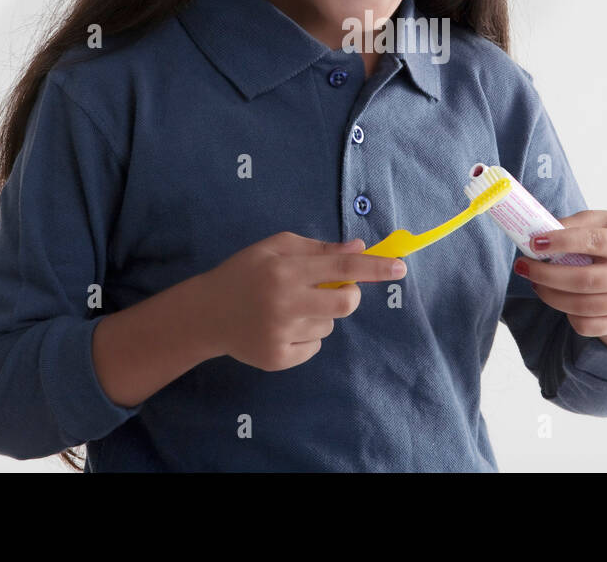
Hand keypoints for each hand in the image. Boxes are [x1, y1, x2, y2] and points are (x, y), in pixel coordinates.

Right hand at [196, 233, 405, 370]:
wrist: (206, 313)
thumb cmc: (245, 272)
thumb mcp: (276, 248)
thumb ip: (319, 248)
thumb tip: (359, 249)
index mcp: (285, 270)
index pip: (341, 267)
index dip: (373, 268)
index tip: (400, 268)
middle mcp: (285, 303)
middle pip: (345, 304)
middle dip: (349, 296)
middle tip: (333, 290)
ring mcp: (281, 334)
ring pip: (329, 325)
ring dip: (320, 315)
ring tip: (289, 308)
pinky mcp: (279, 359)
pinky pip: (314, 346)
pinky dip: (307, 335)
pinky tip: (281, 327)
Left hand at [514, 210, 606, 348]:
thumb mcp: (603, 222)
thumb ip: (574, 224)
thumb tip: (539, 231)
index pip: (593, 242)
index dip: (561, 242)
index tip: (534, 243)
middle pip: (583, 280)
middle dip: (545, 274)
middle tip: (522, 266)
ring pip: (581, 306)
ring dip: (549, 295)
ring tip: (534, 282)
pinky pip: (586, 325)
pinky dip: (567, 315)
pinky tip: (559, 299)